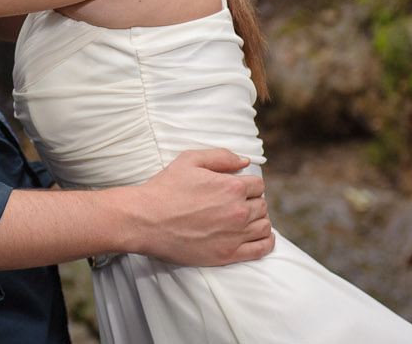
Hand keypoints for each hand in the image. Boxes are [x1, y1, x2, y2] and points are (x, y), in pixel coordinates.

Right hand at [124, 149, 273, 265]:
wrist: (145, 220)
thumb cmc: (165, 189)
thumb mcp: (189, 160)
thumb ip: (221, 157)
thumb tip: (245, 160)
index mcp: (232, 187)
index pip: (257, 185)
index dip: (247, 185)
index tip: (236, 189)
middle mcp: (238, 211)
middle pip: (262, 205)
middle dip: (252, 202)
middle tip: (235, 204)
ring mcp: (234, 235)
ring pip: (265, 226)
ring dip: (258, 220)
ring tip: (245, 219)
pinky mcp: (227, 255)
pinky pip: (261, 249)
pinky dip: (266, 242)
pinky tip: (260, 236)